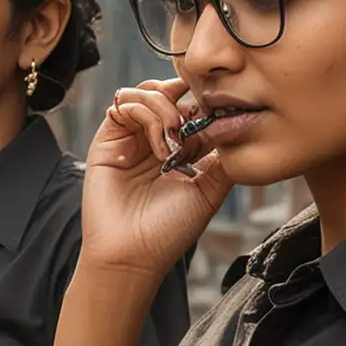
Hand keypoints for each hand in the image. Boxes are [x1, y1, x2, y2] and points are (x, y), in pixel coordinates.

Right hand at [80, 79, 232, 279]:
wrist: (133, 254)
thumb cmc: (168, 230)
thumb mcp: (210, 190)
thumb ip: (225, 158)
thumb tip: (238, 124)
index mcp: (178, 150)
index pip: (192, 106)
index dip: (205, 101)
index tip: (220, 111)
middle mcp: (153, 140)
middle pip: (168, 91)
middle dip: (185, 96)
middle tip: (196, 120)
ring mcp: (129, 139)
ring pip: (146, 92)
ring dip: (165, 105)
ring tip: (174, 135)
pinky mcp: (107, 140)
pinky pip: (124, 104)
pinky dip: (144, 112)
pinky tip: (157, 144)